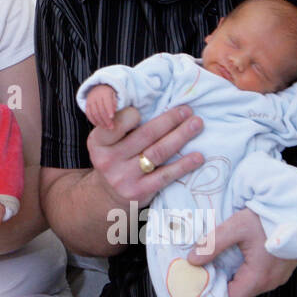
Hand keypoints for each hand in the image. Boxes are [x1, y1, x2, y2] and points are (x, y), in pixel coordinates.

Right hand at [84, 85, 118, 128]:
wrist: (98, 87)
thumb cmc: (109, 93)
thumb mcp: (114, 95)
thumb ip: (114, 103)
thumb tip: (113, 111)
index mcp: (104, 92)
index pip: (107, 102)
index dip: (109, 110)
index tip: (112, 118)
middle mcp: (96, 96)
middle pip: (100, 110)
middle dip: (106, 120)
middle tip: (111, 127)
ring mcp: (90, 100)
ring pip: (94, 113)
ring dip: (100, 122)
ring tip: (106, 127)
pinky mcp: (86, 104)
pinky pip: (88, 114)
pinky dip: (93, 120)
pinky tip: (98, 125)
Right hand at [87, 105, 204, 209]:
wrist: (107, 195)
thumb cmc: (115, 158)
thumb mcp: (107, 141)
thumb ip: (120, 124)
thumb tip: (154, 101)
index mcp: (98, 142)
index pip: (118, 122)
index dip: (134, 114)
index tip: (151, 108)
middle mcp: (107, 160)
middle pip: (145, 135)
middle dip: (169, 120)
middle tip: (187, 110)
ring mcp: (123, 177)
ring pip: (158, 152)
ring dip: (181, 136)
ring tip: (196, 124)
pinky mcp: (139, 192)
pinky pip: (166, 175)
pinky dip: (184, 164)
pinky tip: (198, 156)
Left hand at [187, 208, 296, 296]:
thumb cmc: (269, 218)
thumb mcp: (237, 227)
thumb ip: (213, 244)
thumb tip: (192, 261)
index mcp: (259, 278)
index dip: (210, 295)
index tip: (193, 285)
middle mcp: (270, 282)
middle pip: (237, 293)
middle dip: (216, 285)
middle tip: (196, 273)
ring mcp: (277, 277)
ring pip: (246, 285)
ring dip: (228, 277)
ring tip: (208, 265)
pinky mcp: (279, 269)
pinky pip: (255, 277)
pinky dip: (240, 271)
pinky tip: (228, 260)